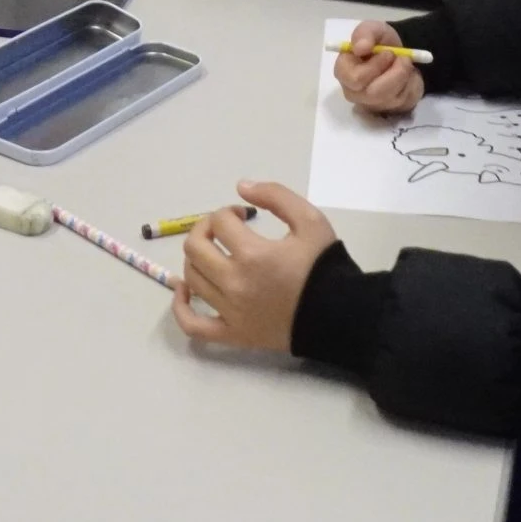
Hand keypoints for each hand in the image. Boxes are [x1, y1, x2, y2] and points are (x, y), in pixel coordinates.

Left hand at [171, 181, 337, 352]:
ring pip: (191, 279)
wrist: (339, 315)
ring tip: (213, 253)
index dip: (229, 211)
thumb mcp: (310, 220)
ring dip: (196, 258)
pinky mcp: (233, 334)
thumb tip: (241, 187)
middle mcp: (235, 283)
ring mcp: (231, 312)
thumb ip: (276, 195)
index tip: (245, 216)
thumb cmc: (324, 268)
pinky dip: (181, 307)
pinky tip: (183, 290)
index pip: (220, 221)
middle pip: (195, 247)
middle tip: (223, 229)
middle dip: (205, 228)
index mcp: (253, 255)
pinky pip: (193, 325)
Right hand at [335, 20, 424, 116]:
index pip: (354, 79)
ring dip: (403, 76)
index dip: (374, 66)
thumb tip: (360, 48)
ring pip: (391, 98)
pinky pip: (404, 101)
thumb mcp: (373, 29)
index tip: (388, 52)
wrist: (398, 53)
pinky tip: (407, 75)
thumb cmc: (379, 42)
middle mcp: (354, 92)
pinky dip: (411, 84)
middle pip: (374, 93)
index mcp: (344, 71)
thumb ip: (364, 34)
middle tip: (401, 57)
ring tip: (404, 62)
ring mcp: (371, 104)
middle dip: (393, 73)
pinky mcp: (389, 109)